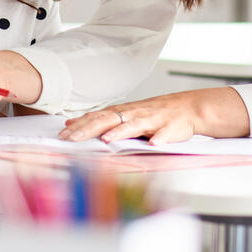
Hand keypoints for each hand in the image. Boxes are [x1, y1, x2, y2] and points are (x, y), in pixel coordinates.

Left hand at [60, 88, 250, 144]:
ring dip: (121, 132)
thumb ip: (102, 120)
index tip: (63, 133)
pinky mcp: (171, 127)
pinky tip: (155, 143)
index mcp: (124, 112)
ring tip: (108, 140)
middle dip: (90, 129)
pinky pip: (165, 133)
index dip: (80, 125)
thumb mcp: (125, 114)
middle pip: (109, 120)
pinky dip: (160, 137)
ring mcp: (153, 120)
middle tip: (73, 138)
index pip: (97, 117)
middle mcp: (135, 113)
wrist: (188, 108)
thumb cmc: (155, 114)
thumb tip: (72, 123)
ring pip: (135, 125)